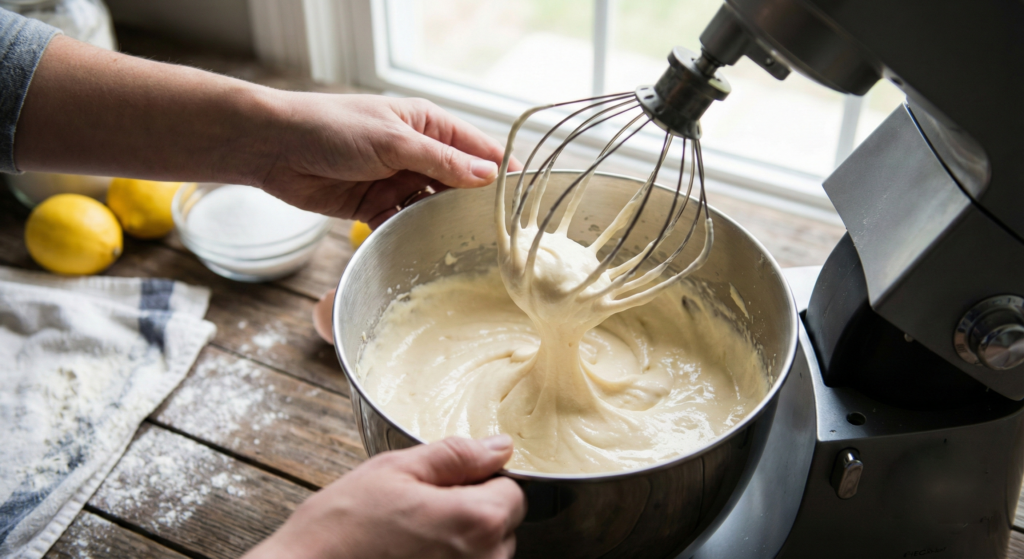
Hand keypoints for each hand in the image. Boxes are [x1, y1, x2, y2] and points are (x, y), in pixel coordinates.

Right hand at [243, 435, 525, 558]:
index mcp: (478, 522)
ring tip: (407, 538)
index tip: (443, 485)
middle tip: (417, 511)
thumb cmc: (342, 528)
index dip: (480, 481)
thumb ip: (456, 456)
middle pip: (502, 526)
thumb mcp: (396, 471)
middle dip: (469, 512)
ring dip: (457, 542)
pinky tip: (406, 557)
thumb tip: (500, 446)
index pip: (514, 491)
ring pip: (484, 554)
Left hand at [260, 94, 516, 227]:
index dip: (501, 171)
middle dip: (475, 204)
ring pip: (433, 207)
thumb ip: (441, 162)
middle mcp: (417, 152)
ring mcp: (396, 180)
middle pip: (459, 182)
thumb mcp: (394, 141)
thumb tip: (488, 177)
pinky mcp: (375, 206)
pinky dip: (412, 235)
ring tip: (468, 246)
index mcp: (427, 124)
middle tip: (499, 233)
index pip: (477, 148)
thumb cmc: (332, 128)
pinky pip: (404, 224)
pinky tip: (426, 250)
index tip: (522, 198)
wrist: (275, 149)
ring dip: (444, 223)